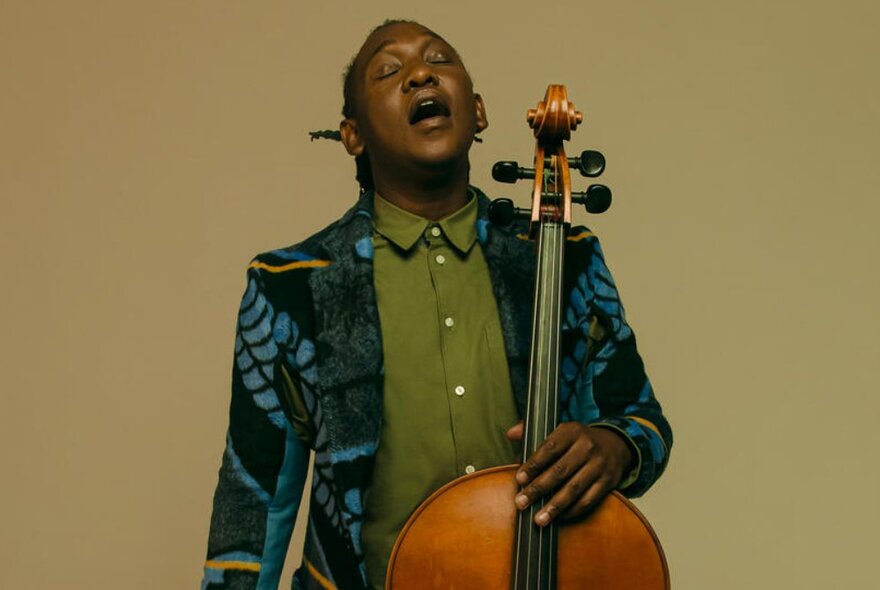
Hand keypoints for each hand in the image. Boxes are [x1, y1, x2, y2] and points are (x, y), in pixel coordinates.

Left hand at [505, 421, 632, 526]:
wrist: (616, 444)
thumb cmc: (578, 440)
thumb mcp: (559, 430)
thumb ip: (533, 431)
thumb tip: (510, 434)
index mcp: (572, 431)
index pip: (550, 448)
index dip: (533, 465)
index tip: (519, 479)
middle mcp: (587, 447)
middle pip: (560, 470)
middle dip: (538, 489)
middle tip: (521, 502)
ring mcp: (599, 465)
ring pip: (574, 489)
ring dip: (554, 506)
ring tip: (538, 519)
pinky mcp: (608, 482)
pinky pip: (588, 500)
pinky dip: (572, 511)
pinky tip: (558, 518)